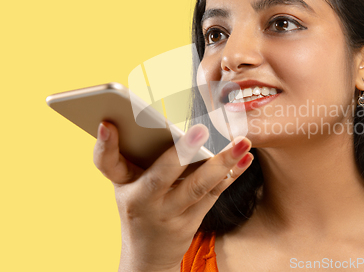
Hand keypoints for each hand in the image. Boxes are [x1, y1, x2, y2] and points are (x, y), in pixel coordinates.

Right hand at [93, 121, 252, 271]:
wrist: (147, 254)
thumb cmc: (140, 204)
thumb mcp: (130, 183)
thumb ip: (142, 155)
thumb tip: (170, 120)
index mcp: (123, 184)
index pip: (106, 164)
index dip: (104, 145)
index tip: (107, 123)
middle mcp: (142, 201)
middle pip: (160, 177)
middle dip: (180, 154)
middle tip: (200, 131)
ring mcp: (169, 214)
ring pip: (197, 187)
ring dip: (221, 163)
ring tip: (242, 142)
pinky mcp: (191, 222)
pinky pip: (214, 194)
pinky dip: (232, 174)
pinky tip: (246, 158)